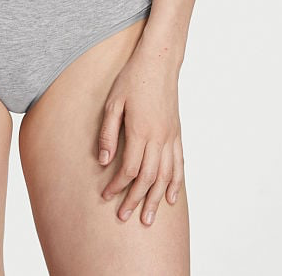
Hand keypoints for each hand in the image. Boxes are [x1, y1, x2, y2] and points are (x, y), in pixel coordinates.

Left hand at [96, 46, 183, 226]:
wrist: (158, 62)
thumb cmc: (132, 79)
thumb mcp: (113, 103)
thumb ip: (108, 133)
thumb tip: (103, 161)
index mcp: (140, 131)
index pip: (129, 169)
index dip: (117, 186)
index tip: (106, 196)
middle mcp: (158, 138)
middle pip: (148, 179)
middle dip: (135, 200)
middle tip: (125, 217)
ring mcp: (170, 137)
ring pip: (166, 176)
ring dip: (156, 199)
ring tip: (148, 218)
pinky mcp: (177, 133)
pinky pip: (179, 164)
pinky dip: (176, 184)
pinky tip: (172, 198)